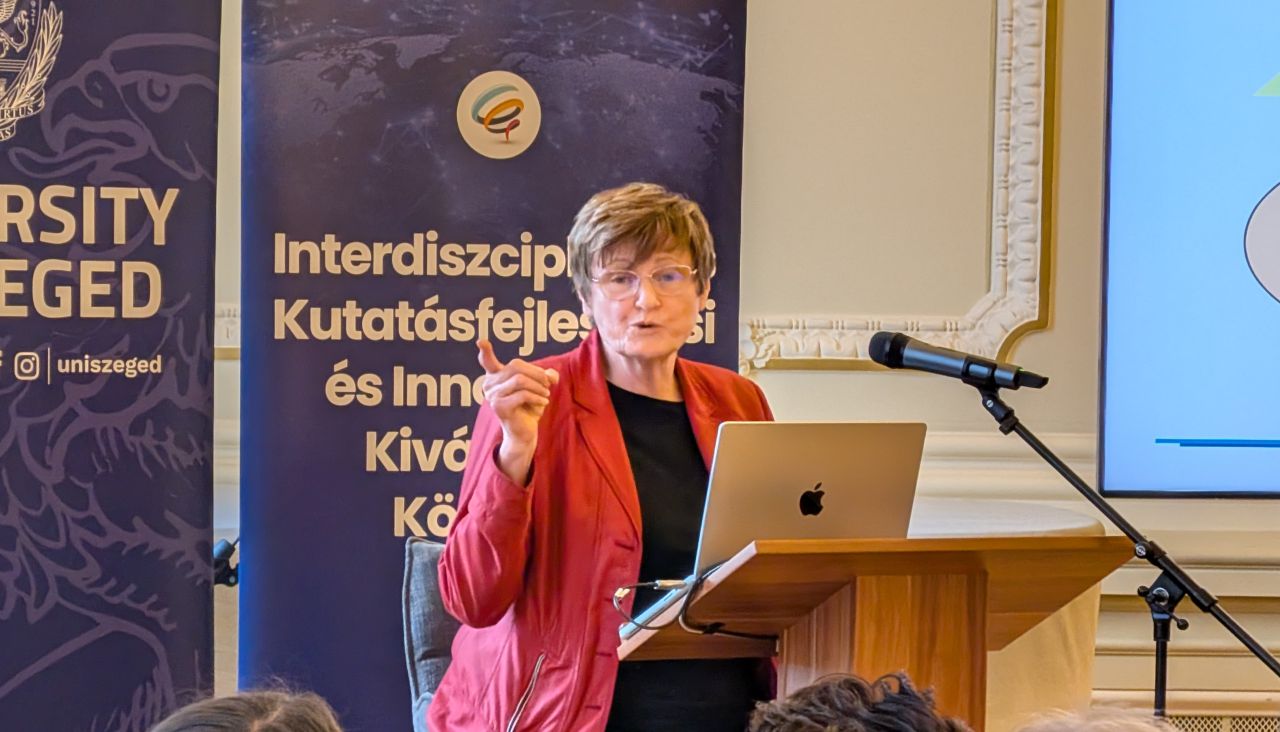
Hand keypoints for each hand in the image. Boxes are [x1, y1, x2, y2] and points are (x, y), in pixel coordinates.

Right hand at [477, 340, 559, 483]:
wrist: (524, 432)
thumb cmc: (529, 407)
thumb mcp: (539, 388)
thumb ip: (545, 377)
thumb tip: (552, 374)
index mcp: (496, 376)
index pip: (487, 362)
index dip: (485, 351)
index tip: (480, 341)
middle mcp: (489, 384)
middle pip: (516, 366)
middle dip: (537, 373)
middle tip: (548, 385)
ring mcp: (492, 396)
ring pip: (520, 380)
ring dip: (538, 386)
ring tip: (546, 395)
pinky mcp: (499, 407)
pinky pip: (522, 394)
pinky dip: (537, 397)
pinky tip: (543, 403)